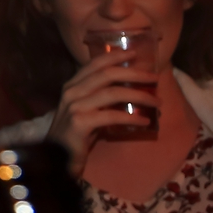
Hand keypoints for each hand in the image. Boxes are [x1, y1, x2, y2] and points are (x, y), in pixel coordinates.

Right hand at [47, 52, 159, 169]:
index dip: (115, 56)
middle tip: (154, 77)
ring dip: (139, 95)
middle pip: (107, 74)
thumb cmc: (75, 135)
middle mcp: (71, 92)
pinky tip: (144, 121)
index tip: (134, 54)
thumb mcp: (86, 111)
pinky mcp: (79, 123)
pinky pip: (111, 116)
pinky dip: (131, 118)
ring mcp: (74, 106)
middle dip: (134, 73)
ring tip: (157, 101)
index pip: (94, 64)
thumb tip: (131, 91)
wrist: (55, 158)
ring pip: (112, 93)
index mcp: (71, 86)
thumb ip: (100, 99)